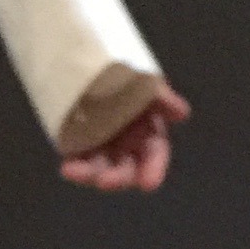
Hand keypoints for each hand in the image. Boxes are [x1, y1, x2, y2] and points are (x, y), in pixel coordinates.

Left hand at [61, 85, 189, 193]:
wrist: (87, 65)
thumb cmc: (124, 74)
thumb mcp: (146, 82)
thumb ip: (162, 98)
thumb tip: (181, 113)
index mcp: (147, 133)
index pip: (154, 155)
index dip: (153, 170)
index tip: (149, 184)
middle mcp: (126, 145)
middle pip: (125, 168)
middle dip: (117, 178)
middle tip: (105, 182)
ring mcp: (101, 146)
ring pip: (98, 168)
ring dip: (88, 174)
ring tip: (74, 172)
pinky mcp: (77, 143)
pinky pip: (77, 159)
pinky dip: (74, 165)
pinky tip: (67, 167)